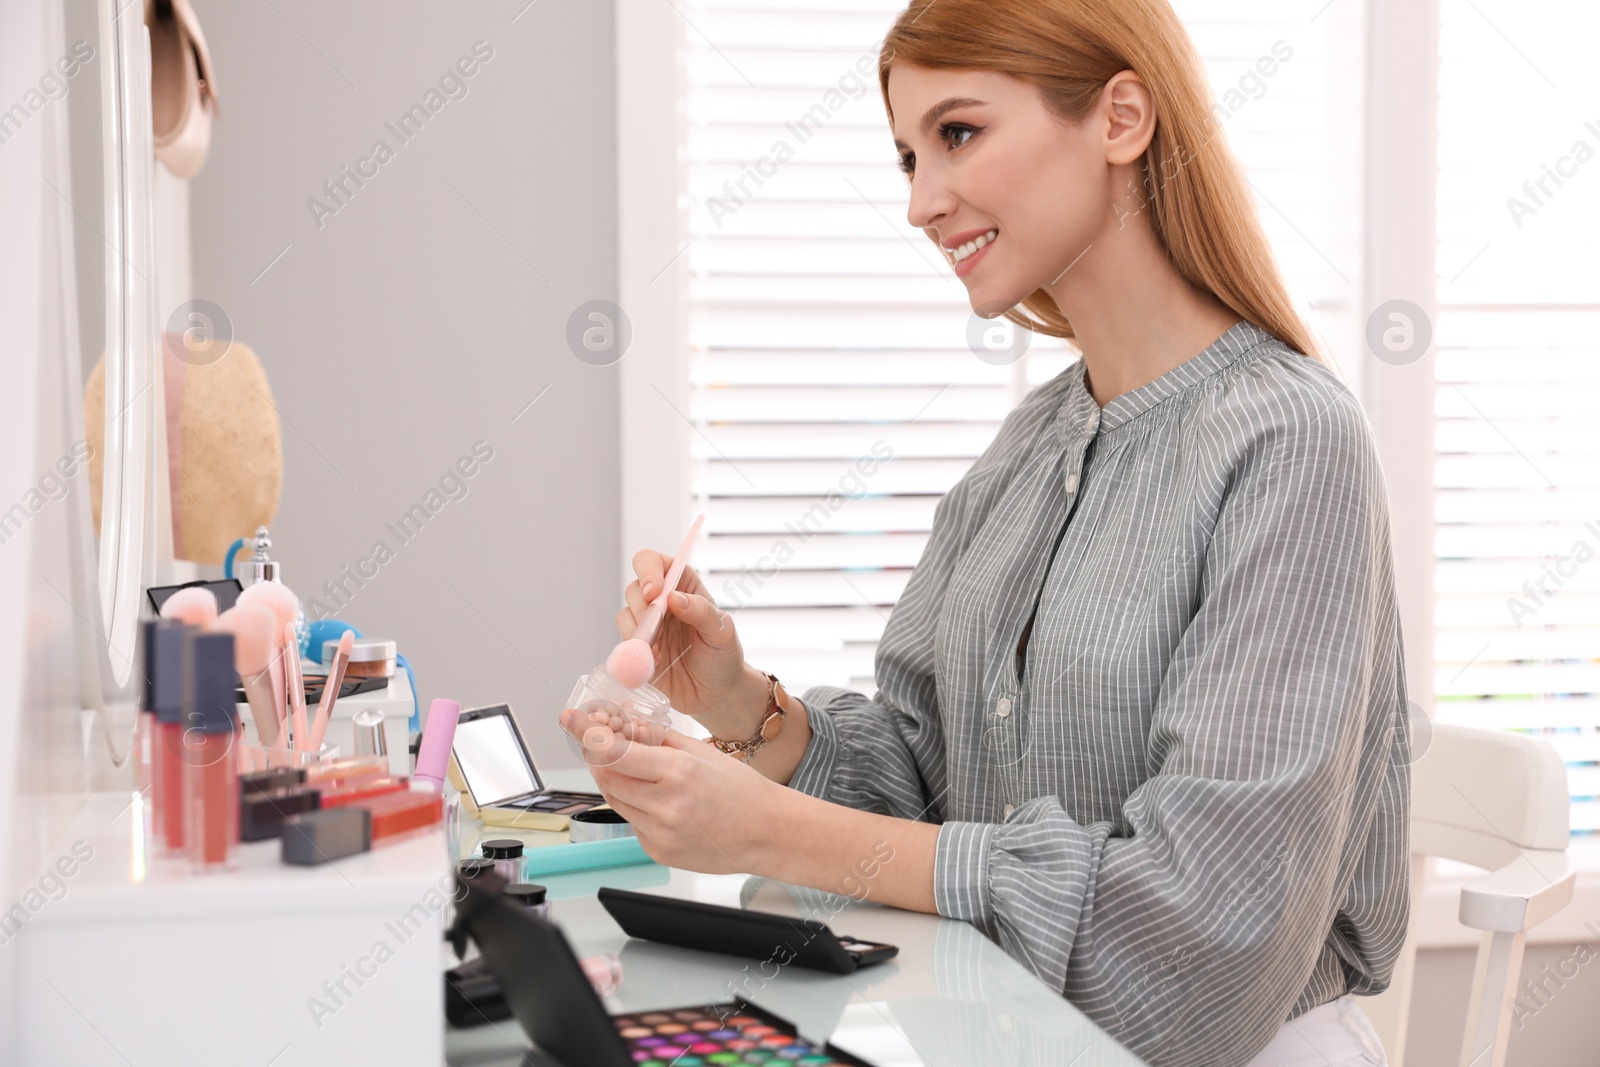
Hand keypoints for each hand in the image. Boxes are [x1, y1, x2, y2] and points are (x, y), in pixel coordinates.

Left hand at [558, 708, 783, 873]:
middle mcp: (665, 806)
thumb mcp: (699, 750)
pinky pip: (631, 821)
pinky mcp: (657, 851)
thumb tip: (621, 722)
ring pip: (614, 799)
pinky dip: (635, 805)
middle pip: (606, 776)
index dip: (587, 733)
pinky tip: (660, 800)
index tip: (572, 719)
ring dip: (617, 780)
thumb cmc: (741, 790)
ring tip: (643, 771)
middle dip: (601, 756)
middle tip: (607, 741)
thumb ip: (655, 737)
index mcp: (678, 772)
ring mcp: (659, 833)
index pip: (614, 752)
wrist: (766, 832)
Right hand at [620, 548, 766, 738]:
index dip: (648, 571)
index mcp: (683, 585)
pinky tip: (656, 661)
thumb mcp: (722, 632)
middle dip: (642, 606)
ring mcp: (647, 626)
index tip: (654, 592)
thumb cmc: (723, 657)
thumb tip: (673, 597)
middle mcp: (660, 601)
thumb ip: (702, 612)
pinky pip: (624, 642)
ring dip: (639, 631)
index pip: (654, 562)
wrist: (716, 695)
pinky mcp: (638, 649)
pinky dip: (636, 650)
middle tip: (657, 626)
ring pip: (625, 614)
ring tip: (661, 649)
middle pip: (634, 588)